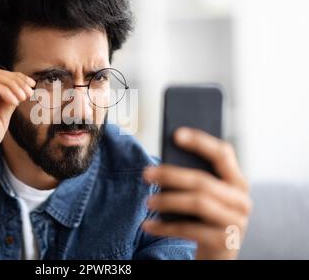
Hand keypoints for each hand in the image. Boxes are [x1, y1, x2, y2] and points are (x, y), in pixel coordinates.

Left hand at [142, 128, 251, 259]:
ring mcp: (236, 222)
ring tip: (147, 201)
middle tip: (146, 173)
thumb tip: (162, 166)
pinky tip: (148, 225)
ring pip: (198, 203)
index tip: (176, 134)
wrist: (218, 253)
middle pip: (203, 180)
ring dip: (168, 201)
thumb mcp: (205, 196)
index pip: (223, 154)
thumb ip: (194, 179)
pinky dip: (165, 228)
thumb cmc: (204, 217)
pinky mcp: (225, 243)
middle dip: (171, 175)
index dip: (200, 142)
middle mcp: (241, 200)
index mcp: (237, 182)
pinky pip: (190, 230)